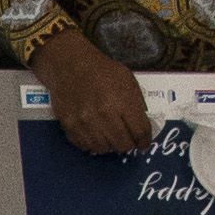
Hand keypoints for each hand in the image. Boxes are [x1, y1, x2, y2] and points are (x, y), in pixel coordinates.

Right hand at [31, 30, 154, 155]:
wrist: (69, 65)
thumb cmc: (102, 70)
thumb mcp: (127, 79)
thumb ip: (136, 103)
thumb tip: (141, 124)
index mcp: (122, 102)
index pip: (140, 131)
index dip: (144, 140)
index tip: (144, 143)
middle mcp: (104, 115)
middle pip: (123, 144)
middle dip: (129, 144)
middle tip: (127, 140)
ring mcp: (85, 123)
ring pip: (104, 149)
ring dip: (110, 145)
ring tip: (110, 137)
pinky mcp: (70, 127)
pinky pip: (85, 146)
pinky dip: (93, 143)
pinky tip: (95, 134)